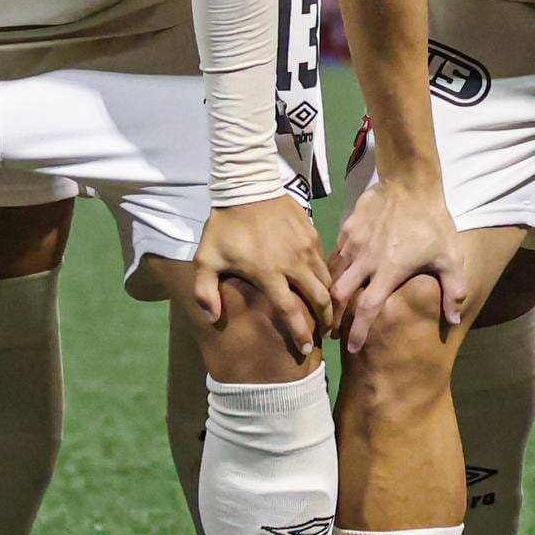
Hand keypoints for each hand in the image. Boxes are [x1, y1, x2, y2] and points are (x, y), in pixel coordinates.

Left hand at [190, 193, 331, 356]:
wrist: (247, 185)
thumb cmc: (226, 226)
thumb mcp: (206, 258)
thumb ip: (205, 291)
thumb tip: (212, 318)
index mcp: (268, 273)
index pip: (290, 311)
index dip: (300, 332)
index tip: (306, 349)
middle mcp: (293, 263)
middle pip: (319, 298)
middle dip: (325, 320)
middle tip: (324, 333)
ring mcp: (306, 247)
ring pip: (327, 280)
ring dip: (329, 298)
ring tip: (327, 311)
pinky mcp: (313, 233)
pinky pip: (324, 261)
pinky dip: (326, 276)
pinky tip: (321, 283)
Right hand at [328, 163, 467, 335]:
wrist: (411, 182)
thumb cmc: (433, 222)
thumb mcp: (450, 257)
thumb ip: (453, 290)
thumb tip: (452, 320)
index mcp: (389, 270)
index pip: (367, 309)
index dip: (358, 332)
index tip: (353, 349)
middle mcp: (366, 259)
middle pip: (338, 294)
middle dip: (333, 315)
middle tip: (332, 330)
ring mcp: (353, 242)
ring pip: (333, 274)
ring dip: (331, 292)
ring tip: (331, 305)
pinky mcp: (347, 228)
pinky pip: (335, 254)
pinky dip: (334, 269)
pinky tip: (338, 275)